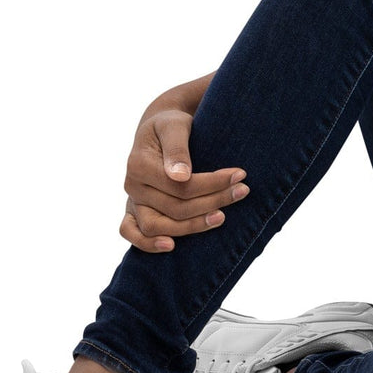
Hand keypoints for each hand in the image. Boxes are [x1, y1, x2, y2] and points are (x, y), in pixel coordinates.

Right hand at [120, 104, 249, 252]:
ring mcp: (132, 201)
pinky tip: (172, 246)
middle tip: (242, 192)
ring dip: (191, 227)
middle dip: (213, 201)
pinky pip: (130, 233)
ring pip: (157, 225)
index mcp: (138, 164)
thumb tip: (180, 176)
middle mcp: (132, 185)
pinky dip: (147, 244)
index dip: (212, 184)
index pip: (181, 186)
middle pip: (175, 207)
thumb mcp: (175, 126)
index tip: (240, 176)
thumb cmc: (170, 125)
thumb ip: (177, 148)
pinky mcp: (133, 211)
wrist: (159, 130)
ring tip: (221, 218)